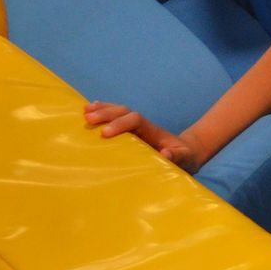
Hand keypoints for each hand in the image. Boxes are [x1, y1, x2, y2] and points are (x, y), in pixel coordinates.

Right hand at [83, 101, 201, 171]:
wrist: (186, 153)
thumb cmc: (184, 158)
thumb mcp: (185, 159)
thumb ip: (177, 156)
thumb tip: (165, 153)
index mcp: (153, 131)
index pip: (136, 120)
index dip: (121, 124)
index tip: (105, 134)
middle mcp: (143, 126)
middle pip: (125, 112)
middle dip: (107, 113)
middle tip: (88, 119)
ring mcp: (136, 128)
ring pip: (119, 112)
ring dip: (102, 110)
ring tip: (84, 111)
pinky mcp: (131, 132)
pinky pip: (116, 119)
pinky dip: (104, 113)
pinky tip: (89, 111)